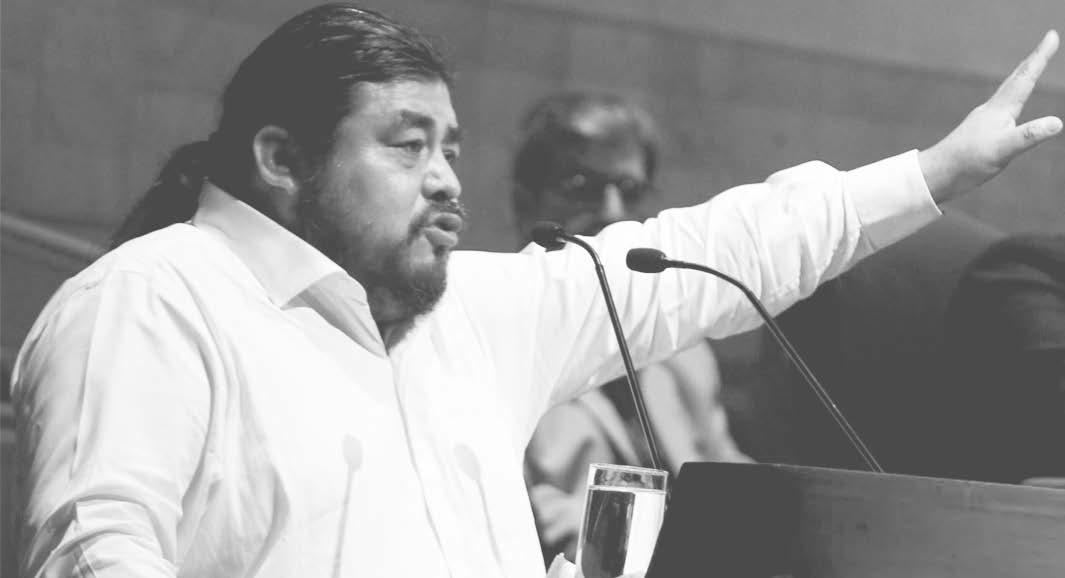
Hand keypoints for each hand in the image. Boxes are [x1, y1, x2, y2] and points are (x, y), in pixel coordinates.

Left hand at [919, 30, 1061, 202]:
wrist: (935, 176)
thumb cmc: (966, 163)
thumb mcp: (1003, 150)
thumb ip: (1029, 136)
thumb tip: (1057, 123)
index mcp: (1000, 110)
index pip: (1025, 78)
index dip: (1040, 57)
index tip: (1052, 35)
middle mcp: (991, 110)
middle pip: (1015, 80)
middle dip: (1033, 61)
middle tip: (1047, 43)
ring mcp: (983, 120)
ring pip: (1007, 93)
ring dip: (1021, 78)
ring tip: (1029, 69)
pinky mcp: (978, 132)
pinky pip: (1001, 108)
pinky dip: (1011, 99)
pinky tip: (1007, 109)